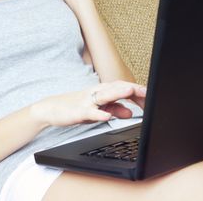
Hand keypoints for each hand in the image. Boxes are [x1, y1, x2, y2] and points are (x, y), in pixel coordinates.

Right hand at [30, 81, 146, 126]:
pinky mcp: (78, 111)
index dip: (137, 90)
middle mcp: (96, 92)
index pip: (122, 87)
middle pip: (117, 87)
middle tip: (147, 91)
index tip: (151, 95)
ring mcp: (87, 100)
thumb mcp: (99, 109)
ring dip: (118, 93)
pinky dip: (99, 113)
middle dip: (132, 89)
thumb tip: (130, 112)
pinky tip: (107, 116)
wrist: (52, 109)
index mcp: (102, 91)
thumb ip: (114, 109)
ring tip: (130, 91)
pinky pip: (90, 112)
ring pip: (105, 95)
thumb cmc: (76, 107)